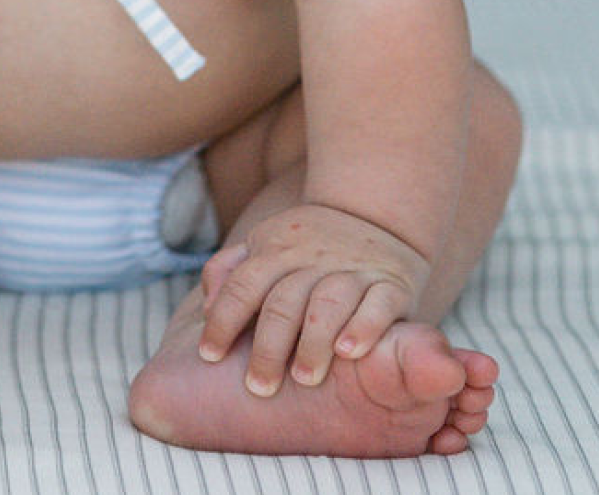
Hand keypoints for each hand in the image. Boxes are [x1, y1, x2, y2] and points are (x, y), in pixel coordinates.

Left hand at [197, 203, 429, 395]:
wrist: (371, 212)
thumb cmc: (306, 244)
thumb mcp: (263, 244)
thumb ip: (229, 271)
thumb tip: (207, 307)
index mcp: (274, 250)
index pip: (243, 285)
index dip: (223, 320)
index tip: (209, 356)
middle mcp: (311, 258)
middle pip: (283, 301)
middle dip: (268, 347)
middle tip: (259, 387)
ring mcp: (352, 269)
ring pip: (329, 302)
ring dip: (314, 341)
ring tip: (304, 378)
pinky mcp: (391, 282)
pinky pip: (379, 304)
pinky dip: (365, 327)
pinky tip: (349, 351)